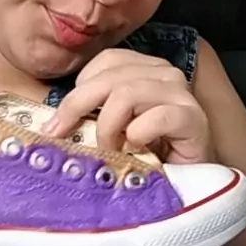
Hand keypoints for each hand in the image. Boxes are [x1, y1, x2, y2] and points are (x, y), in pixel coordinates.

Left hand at [43, 48, 213, 164]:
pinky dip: (139, 134)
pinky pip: (157, 116)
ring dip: (109, 127)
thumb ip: (91, 116)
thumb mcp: (113, 130)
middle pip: (111, 76)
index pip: (105, 62)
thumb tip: (52, 122)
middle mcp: (164, 74)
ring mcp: (181, 94)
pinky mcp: (193, 119)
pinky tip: (137, 150)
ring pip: (128, 93)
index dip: (78, 90)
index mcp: (144, 69)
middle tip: (62, 136)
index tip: (58, 123)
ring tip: (110, 150)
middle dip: (78, 106)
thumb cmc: (148, 157)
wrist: (189, 184)